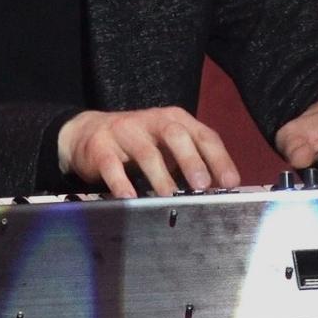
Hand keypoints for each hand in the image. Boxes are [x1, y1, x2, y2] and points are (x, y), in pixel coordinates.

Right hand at [57, 106, 239, 197]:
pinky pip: (112, 165)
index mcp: (175, 120)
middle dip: (191, 160)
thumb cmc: (138, 143)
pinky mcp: (100, 146)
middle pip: (175, 135)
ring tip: (169, 197)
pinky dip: (121, 182)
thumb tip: (220, 191)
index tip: (230, 183)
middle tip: (202, 186)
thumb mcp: (167, 145)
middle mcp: (151, 121)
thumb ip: (191, 161)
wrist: (86, 132)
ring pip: (146, 152)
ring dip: (160, 176)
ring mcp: (124, 131)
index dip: (219, 159)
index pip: (203, 135)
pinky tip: (129, 198)